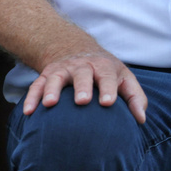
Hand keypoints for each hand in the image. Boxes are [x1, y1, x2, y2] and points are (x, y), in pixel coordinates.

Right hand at [24, 49, 146, 123]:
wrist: (78, 51)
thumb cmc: (106, 73)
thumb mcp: (124, 79)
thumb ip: (134, 98)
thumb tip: (141, 119)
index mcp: (104, 67)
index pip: (108, 76)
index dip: (109, 88)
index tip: (108, 103)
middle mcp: (83, 66)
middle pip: (83, 74)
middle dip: (82, 87)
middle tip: (83, 101)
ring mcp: (63, 70)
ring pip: (56, 78)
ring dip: (52, 89)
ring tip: (50, 104)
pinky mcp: (46, 75)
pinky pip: (36, 85)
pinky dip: (32, 97)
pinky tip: (29, 111)